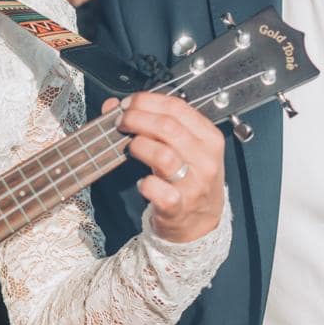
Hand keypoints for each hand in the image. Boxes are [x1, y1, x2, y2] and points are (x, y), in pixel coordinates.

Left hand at [101, 93, 225, 242]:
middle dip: (137, 118)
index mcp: (209, 138)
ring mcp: (194, 184)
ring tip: (130, 147)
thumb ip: (154, 122)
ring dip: (139, 146)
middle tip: (121, 122)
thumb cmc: (190, 180)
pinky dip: (145, 184)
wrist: (200, 223)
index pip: (177, 107)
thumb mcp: (183, 148)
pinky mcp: (179, 207)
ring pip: (163, 155)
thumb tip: (114, 105)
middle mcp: (205, 159)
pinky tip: (142, 183)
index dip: (146, 101)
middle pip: (167, 127)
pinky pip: (159, 190)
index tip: (128, 104)